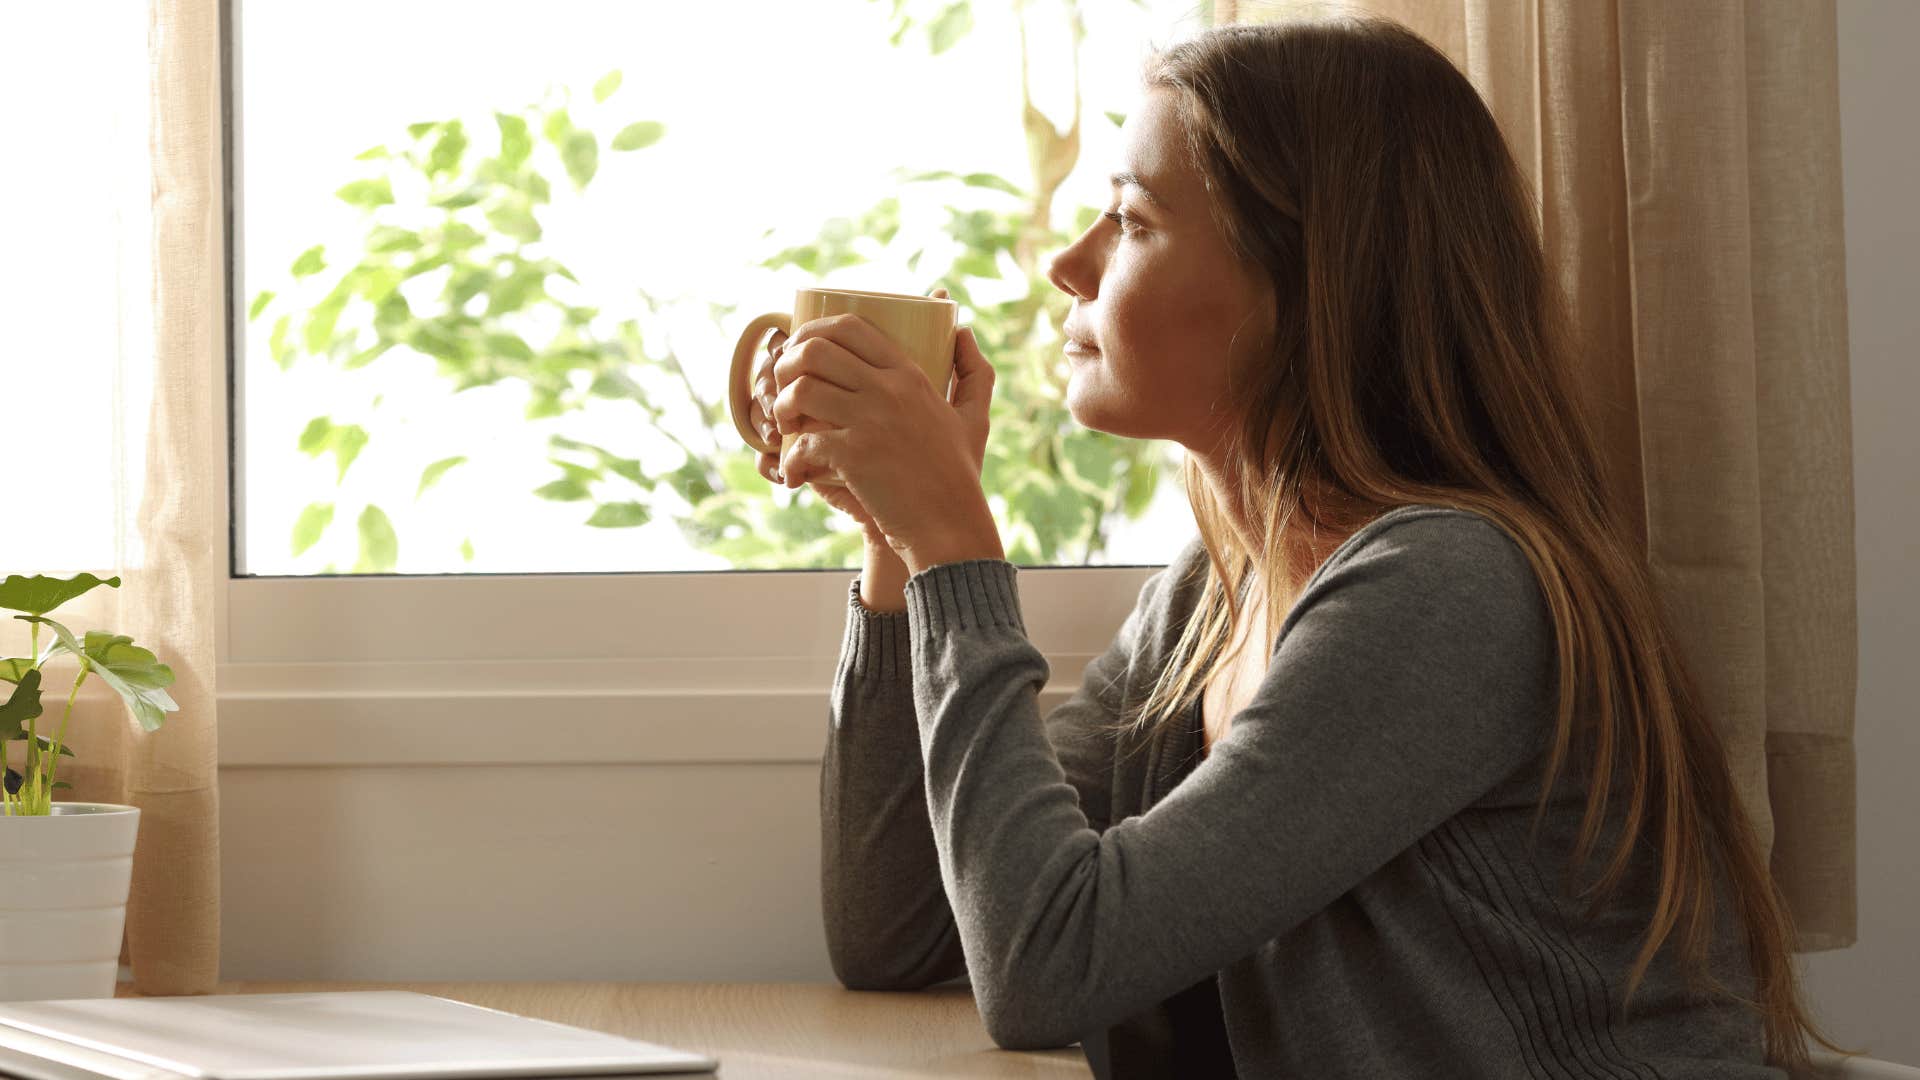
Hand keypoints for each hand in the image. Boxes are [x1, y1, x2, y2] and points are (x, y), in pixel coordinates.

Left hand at [754, 289, 957, 546]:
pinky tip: (795, 476)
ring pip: (801, 390)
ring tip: (786, 430)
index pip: (849, 326)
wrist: (950, 527)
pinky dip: (790, 462)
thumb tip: (962, 331)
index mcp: (910, 375)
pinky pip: (803, 443)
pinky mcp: (854, 456)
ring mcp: (870, 421)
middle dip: (785, 366)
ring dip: (781, 409)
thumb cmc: (959, 475)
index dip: (812, 332)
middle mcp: (889, 390)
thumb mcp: (974, 418)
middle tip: (784, 392)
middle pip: (814, 350)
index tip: (799, 354)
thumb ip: (975, 371)